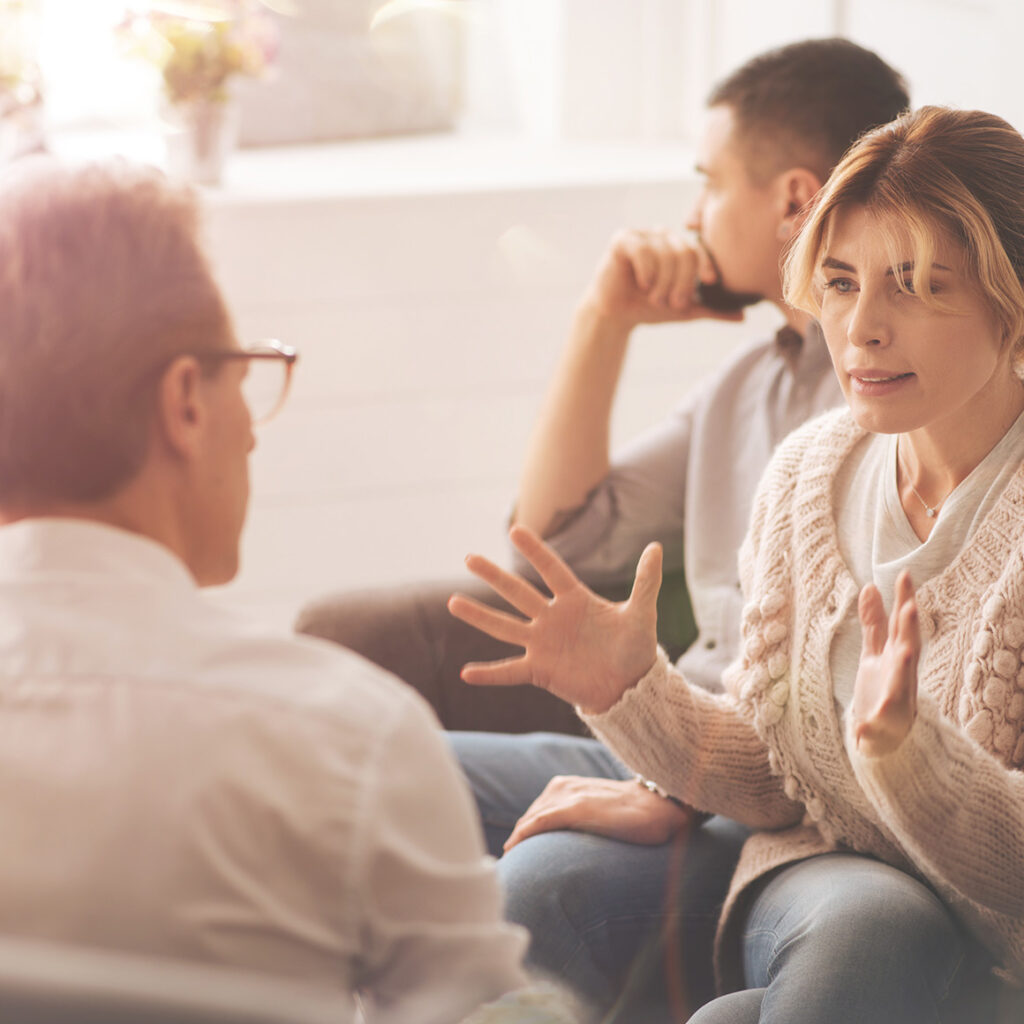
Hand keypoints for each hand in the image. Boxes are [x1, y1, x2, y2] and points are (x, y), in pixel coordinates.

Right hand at [447, 525, 662, 713]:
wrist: (630, 687)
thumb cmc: (634, 648)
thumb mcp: (641, 613)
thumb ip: (645, 581)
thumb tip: (657, 547)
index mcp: (574, 600)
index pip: (551, 569)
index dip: (535, 551)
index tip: (516, 529)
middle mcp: (552, 618)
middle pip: (518, 593)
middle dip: (494, 577)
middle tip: (469, 558)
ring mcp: (542, 644)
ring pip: (505, 626)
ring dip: (479, 616)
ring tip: (453, 603)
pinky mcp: (540, 670)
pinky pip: (510, 671)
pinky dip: (489, 674)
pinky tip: (466, 673)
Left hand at [503, 776, 694, 850]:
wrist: (659, 806)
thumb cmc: (632, 813)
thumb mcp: (597, 810)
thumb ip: (579, 818)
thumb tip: (568, 843)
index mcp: (566, 786)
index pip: (535, 812)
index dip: (522, 832)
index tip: (511, 853)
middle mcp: (563, 787)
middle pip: (529, 816)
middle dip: (517, 837)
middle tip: (505, 862)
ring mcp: (569, 796)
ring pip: (531, 819)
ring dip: (517, 838)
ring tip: (507, 861)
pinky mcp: (576, 808)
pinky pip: (541, 821)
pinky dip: (524, 834)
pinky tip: (513, 848)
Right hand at [582, 228, 744, 327]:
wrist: (615, 316)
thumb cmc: (648, 309)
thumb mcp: (685, 310)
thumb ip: (712, 310)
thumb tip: (742, 317)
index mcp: (678, 247)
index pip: (699, 250)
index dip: (706, 265)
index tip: (709, 282)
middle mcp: (662, 236)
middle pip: (684, 251)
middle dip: (681, 282)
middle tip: (674, 302)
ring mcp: (642, 235)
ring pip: (665, 253)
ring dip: (662, 282)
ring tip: (654, 298)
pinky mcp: (622, 239)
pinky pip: (643, 249)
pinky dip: (646, 271)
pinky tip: (642, 284)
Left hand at [851, 570, 920, 756]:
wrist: (887, 734)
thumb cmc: (884, 687)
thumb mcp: (876, 651)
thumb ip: (874, 622)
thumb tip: (870, 586)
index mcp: (898, 656)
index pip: (902, 624)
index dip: (904, 600)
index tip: (905, 575)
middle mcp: (901, 675)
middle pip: (908, 647)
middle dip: (910, 628)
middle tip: (911, 606)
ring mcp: (895, 700)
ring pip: (900, 683)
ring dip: (903, 668)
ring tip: (905, 652)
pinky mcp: (881, 725)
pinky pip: (875, 726)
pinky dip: (868, 726)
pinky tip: (860, 727)